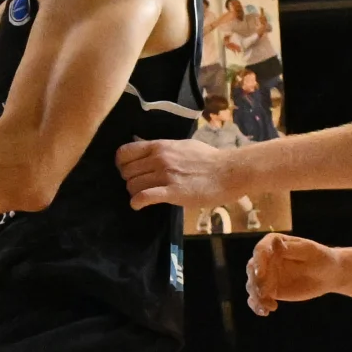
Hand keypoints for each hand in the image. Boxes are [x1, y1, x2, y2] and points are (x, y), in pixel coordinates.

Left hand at [119, 137, 240, 214]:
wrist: (229, 171)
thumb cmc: (209, 159)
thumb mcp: (182, 145)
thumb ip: (164, 149)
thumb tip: (151, 151)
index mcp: (160, 146)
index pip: (125, 152)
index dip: (121, 164)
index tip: (127, 171)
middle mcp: (159, 159)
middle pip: (126, 171)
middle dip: (128, 180)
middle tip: (138, 186)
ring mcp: (165, 175)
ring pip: (132, 185)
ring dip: (134, 192)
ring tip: (143, 196)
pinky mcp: (173, 192)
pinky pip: (144, 197)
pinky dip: (137, 203)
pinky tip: (139, 205)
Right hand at [246, 234, 338, 315]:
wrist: (327, 275)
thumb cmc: (320, 258)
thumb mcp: (309, 251)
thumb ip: (292, 248)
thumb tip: (276, 243)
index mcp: (273, 244)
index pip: (261, 251)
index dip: (259, 262)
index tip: (260, 274)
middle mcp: (266, 258)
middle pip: (252, 269)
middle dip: (255, 282)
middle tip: (263, 294)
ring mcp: (266, 275)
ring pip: (252, 285)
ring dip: (256, 296)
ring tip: (269, 306)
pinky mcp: (269, 290)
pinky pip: (257, 298)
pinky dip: (257, 305)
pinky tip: (264, 312)